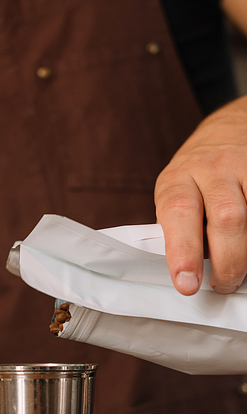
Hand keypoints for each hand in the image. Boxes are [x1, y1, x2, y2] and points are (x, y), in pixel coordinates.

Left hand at [155, 97, 246, 295]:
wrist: (228, 130)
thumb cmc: (196, 175)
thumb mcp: (175, 194)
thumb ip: (178, 227)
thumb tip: (187, 270)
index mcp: (177, 180)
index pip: (178, 214)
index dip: (183, 251)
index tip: (187, 282)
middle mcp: (211, 170)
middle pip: (225, 218)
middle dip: (227, 261)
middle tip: (224, 283)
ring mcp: (244, 168)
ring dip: (246, 250)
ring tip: (241, 268)